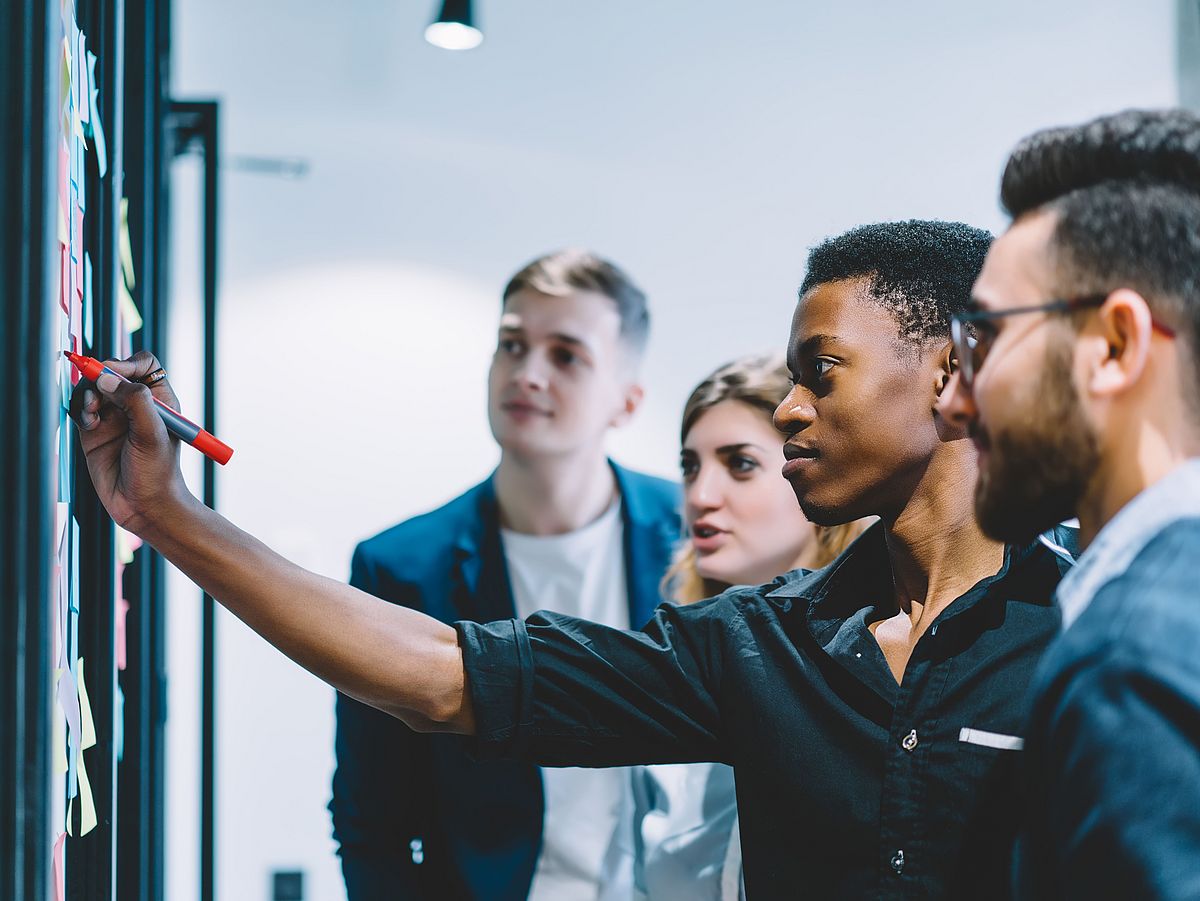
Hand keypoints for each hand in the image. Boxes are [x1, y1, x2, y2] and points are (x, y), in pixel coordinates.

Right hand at [68, 350, 192, 534]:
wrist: (142, 506)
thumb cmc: (157, 472)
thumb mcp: (152, 434)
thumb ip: (134, 401)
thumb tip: (108, 379)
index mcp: (159, 399)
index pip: (144, 365)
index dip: (128, 364)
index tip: (115, 374)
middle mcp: (135, 404)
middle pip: (112, 372)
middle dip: (100, 377)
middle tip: (97, 393)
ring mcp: (113, 416)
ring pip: (92, 388)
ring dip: (87, 394)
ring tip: (92, 412)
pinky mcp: (94, 430)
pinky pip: (80, 407)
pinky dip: (80, 410)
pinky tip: (88, 424)